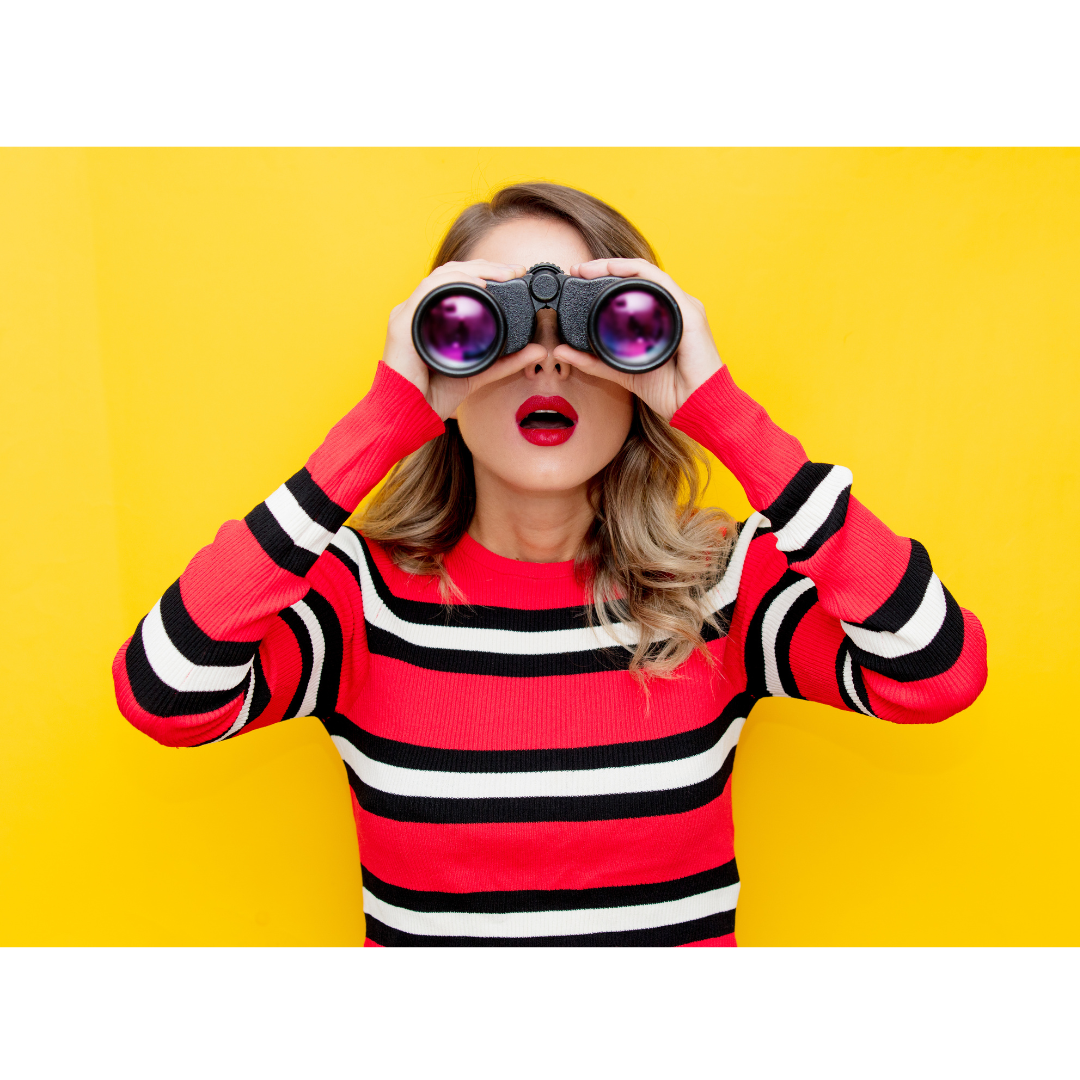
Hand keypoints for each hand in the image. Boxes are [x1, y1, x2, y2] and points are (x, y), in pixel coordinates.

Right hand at [381, 260, 547, 420]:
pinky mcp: (403, 324)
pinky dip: (453, 283)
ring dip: (473, 270)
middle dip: (485, 266)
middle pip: (451, 273)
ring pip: (441, 277)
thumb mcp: (480, 373)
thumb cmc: (434, 395)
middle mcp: (418, 312)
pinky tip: (476, 285)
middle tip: (514, 269)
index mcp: (431, 318)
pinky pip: (427, 292)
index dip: (487, 272)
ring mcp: (408, 315)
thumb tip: (538, 351)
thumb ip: (507, 362)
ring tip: (500, 274)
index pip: (458, 282)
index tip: (515, 273)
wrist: (408, 415)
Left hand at [551, 259, 723, 420]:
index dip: (605, 276)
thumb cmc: (670, 390)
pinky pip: (662, 284)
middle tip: (578, 268)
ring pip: (647, 274)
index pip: (632, 287)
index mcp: (661, 317)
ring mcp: (683, 307)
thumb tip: (560, 351)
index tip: (578, 276)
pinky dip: (638, 274)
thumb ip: (592, 361)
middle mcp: (673, 307)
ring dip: (617, 266)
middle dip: (605, 267)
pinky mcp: (690, 314)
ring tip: (591, 268)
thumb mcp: (620, 371)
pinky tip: (617, 272)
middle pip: (637, 276)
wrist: (695, 406)